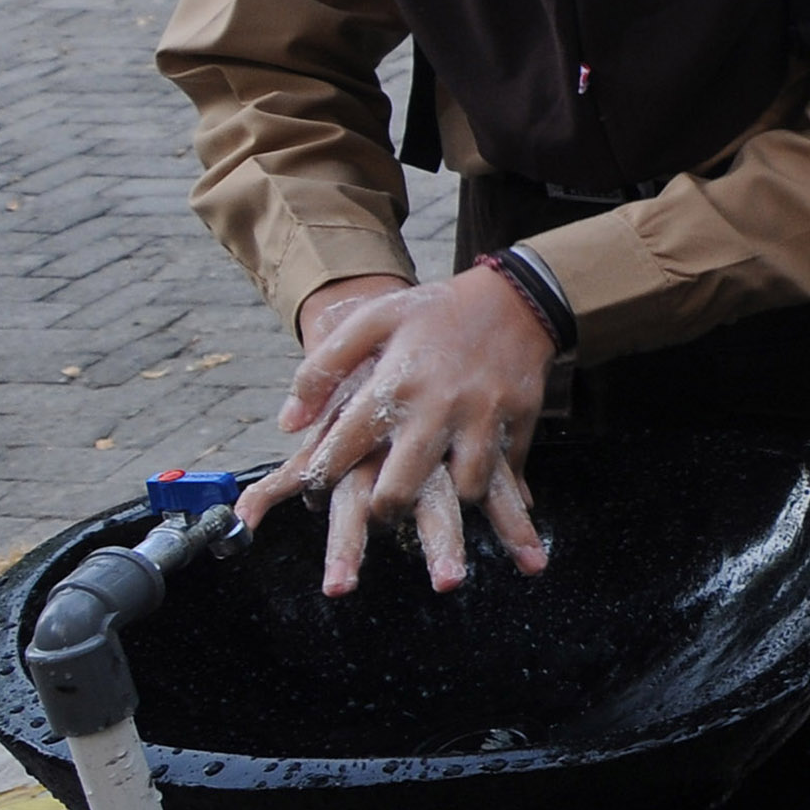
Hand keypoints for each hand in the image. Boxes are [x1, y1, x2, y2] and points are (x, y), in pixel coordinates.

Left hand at [245, 271, 552, 594]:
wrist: (516, 296)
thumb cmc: (433, 311)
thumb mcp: (370, 322)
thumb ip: (321, 369)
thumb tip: (288, 424)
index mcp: (395, 384)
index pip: (342, 452)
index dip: (319, 480)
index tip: (315, 490)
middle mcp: (439, 407)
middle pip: (401, 491)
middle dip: (383, 513)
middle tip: (379, 510)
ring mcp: (484, 417)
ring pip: (464, 491)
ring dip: (446, 503)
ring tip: (431, 497)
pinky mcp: (520, 422)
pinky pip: (508, 474)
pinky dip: (495, 490)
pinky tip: (476, 485)